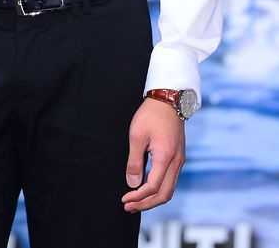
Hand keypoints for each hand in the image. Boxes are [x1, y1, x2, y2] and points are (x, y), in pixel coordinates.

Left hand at [122, 97, 184, 212]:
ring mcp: (179, 160)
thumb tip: (132, 184)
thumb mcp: (136, 135)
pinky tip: (146, 189)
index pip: (153, 187)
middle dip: (146, 204)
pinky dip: (159, 190)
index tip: (125, 199)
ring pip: (169, 190)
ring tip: (136, 201)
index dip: (138, 197)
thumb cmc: (150, 114)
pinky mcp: (178, 157)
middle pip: (164, 194)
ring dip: (153, 199)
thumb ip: (134, 161)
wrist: (168, 99)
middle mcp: (176, 162)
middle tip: (129, 206)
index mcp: (166, 157)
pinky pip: (171, 181)